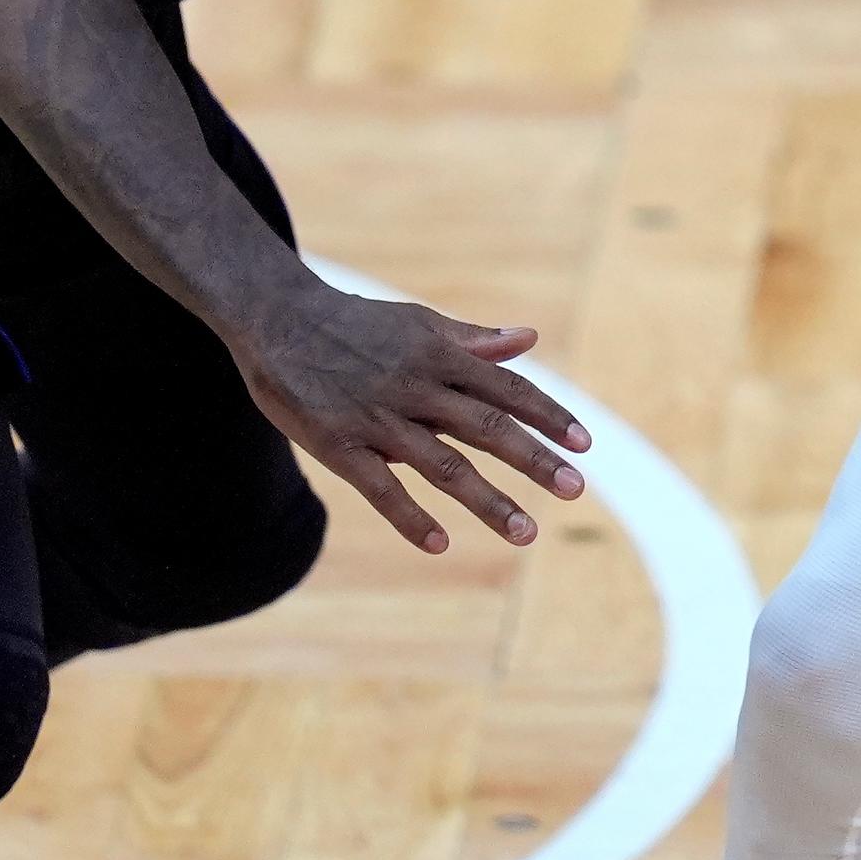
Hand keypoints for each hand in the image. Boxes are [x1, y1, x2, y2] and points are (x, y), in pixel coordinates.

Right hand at [235, 282, 592, 554]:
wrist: (276, 316)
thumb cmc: (355, 322)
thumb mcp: (418, 323)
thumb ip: (473, 339)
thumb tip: (529, 338)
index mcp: (438, 355)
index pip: (506, 388)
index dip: (548, 414)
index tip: (584, 443)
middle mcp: (415, 386)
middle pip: (486, 426)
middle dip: (533, 459)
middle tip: (575, 489)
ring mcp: (377, 418)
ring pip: (442, 464)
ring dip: (488, 500)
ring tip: (526, 532)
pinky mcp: (339, 445)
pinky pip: (381, 488)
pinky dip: (411, 517)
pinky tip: (441, 544)